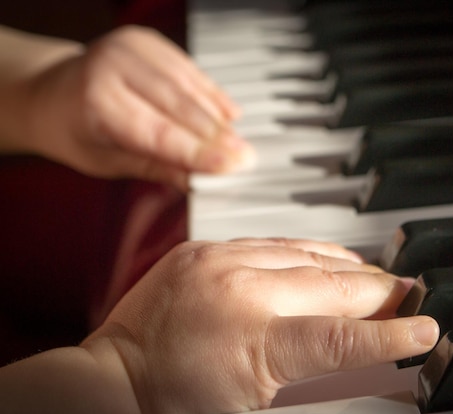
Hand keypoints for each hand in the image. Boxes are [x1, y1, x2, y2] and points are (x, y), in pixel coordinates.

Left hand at [20, 26, 255, 189]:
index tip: (234, 167)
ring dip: (219, 117)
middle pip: (181, 106)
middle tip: (246, 159)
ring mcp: (133, 47)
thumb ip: (157, 167)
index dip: (201, 152)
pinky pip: (190, 71)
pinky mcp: (149, 41)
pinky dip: (212, 94)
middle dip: (218, 136)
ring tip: (240, 143)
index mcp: (97, 100)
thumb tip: (200, 179)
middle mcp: (114, 65)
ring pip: (191, 86)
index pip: (160, 132)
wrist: (51, 92)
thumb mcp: (109, 162)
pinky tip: (229, 114)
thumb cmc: (75, 130)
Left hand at [83, 238, 438, 413]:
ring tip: (377, 278)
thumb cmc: (174, 404)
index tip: (425, 328)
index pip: (342, 337)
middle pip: (332, 287)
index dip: (391, 333)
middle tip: (409, 296)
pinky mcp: (207, 248)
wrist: (113, 377)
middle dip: (378, 293)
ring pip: (308, 255)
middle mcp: (239, 290)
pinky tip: (330, 257)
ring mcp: (220, 261)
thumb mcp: (255, 405)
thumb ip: (311, 375)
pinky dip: (310, 251)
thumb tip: (357, 356)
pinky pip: (274, 241)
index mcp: (252, 342)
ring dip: (349, 267)